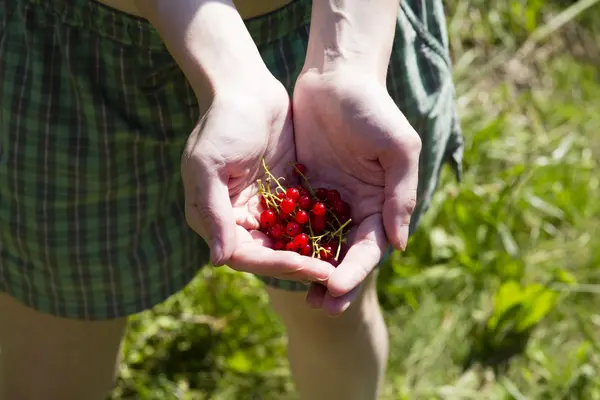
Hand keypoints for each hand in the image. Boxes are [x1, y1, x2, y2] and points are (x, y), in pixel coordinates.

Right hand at [182, 79, 334, 282]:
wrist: (247, 88)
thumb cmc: (222, 123)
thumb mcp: (209, 165)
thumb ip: (213, 211)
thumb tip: (219, 261)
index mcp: (215, 218)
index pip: (246, 255)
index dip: (277, 265)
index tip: (310, 267)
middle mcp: (238, 220)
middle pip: (270, 255)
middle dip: (300, 266)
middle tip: (335, 275)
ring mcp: (264, 209)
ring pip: (289, 243)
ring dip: (313, 255)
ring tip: (342, 265)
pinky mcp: (285, 195)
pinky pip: (303, 220)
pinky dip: (319, 231)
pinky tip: (345, 238)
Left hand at [293, 67, 421, 314]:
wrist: (336, 77)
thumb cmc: (372, 109)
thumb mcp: (397, 148)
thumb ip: (400, 195)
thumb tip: (400, 244)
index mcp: (381, 203)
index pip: (370, 247)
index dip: (356, 270)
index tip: (337, 288)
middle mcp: (356, 208)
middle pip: (345, 255)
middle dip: (335, 282)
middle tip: (321, 308)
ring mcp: (328, 201)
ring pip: (319, 245)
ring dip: (310, 270)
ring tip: (299, 294)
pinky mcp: (302, 189)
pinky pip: (294, 221)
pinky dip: (287, 242)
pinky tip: (274, 258)